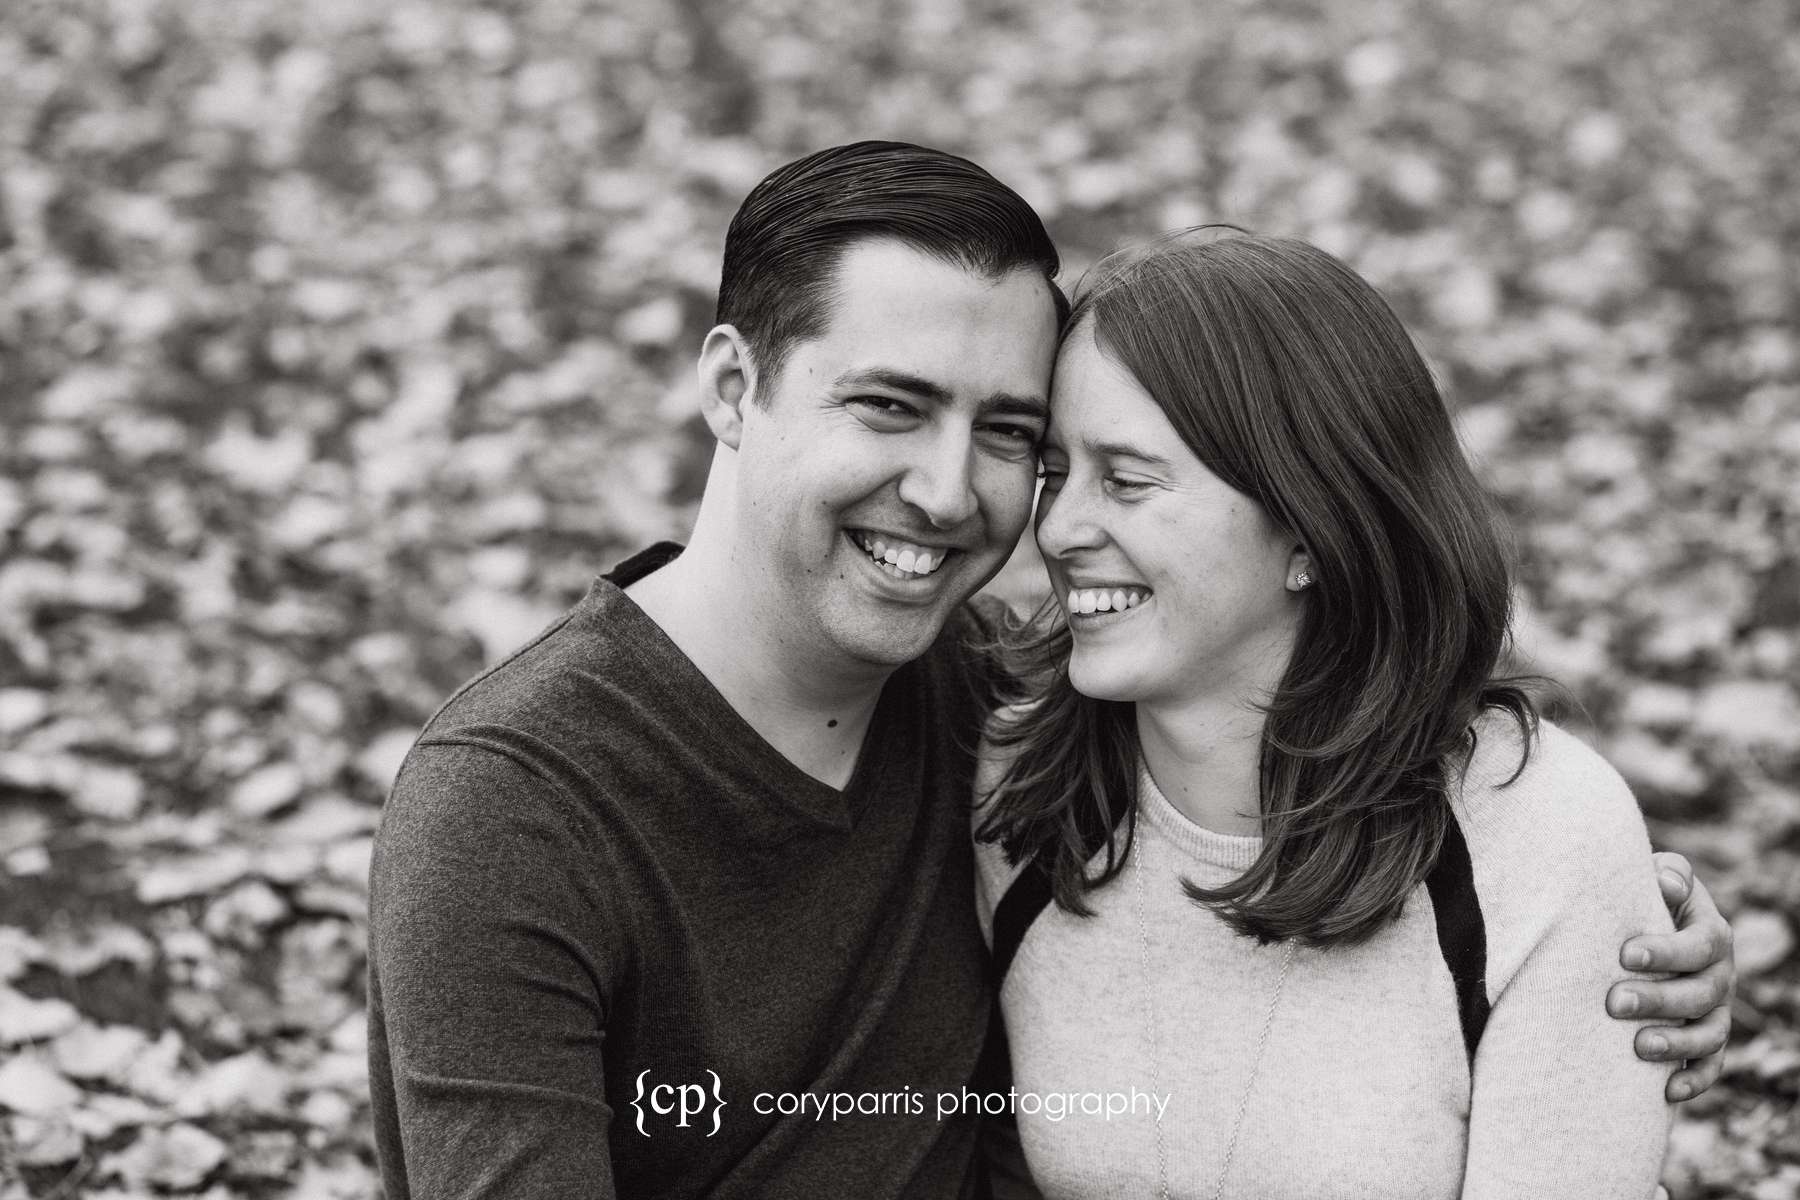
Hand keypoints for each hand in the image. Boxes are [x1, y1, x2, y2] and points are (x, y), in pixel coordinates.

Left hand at [1607, 851, 1733, 1101]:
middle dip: (1660, 999)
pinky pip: (1709, 1064)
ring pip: (1708, 1033)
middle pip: (1702, 993)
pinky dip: (1693, 1079)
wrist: (1641, 926)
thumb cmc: (1643, 897)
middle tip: (1615, 1002)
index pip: (1700, 945)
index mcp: (1712, 933)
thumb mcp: (1658, 878)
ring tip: (1637, 1046)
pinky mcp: (1706, 1039)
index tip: (1625, 954)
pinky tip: (1665, 1091)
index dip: (1667, 951)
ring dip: (1676, 1042)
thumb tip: (1666, 884)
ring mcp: (1715, 1009)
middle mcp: (1721, 974)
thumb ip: (1666, 875)